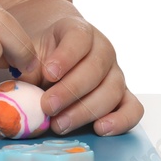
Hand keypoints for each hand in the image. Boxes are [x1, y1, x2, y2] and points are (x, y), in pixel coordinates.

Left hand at [1, 0, 142, 135]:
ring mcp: (115, 73)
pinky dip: (121, 120)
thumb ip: (27, 65)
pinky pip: (133, 108)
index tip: (48, 73)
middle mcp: (102, 50)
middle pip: (96, 69)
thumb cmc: (39, 53)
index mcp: (78, 31)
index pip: (79, 38)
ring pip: (112, 90)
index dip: (66, 56)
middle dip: (70, 91)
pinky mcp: (122, 96)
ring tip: (60, 124)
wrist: (52, 55)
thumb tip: (27, 83)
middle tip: (47, 107)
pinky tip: (100, 129)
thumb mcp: (28, 52)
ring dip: (86, 111)